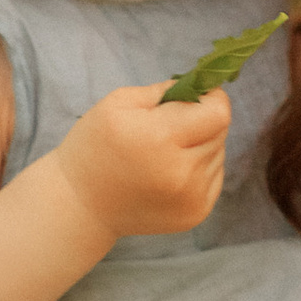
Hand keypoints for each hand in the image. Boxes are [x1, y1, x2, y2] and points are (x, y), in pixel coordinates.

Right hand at [51, 82, 229, 240]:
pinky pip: (214, 177)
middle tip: (171, 126)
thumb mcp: (117, 104)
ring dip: (200, 146)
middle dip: (201, 121)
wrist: (81, 206)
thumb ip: (164, 90)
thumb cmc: (94, 147)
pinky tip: (170, 172)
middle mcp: (182, 172)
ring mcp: (191, 198)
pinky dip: (199, 170)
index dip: (211, 98)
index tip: (195, 96)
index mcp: (160, 137)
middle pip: (220, 132)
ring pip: (218, 154)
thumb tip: (200, 86)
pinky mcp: (196, 214)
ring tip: (166, 153)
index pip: (218, 112)